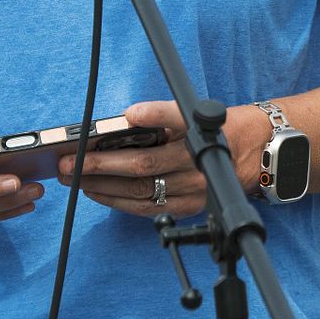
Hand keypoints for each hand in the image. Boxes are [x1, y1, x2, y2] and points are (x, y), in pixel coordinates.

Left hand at [56, 100, 267, 218]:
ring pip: (140, 191)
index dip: (147, 120)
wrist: (251, 154)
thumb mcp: (193, 110)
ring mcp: (191, 190)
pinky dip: (118, 201)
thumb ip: (161, 113)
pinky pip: (147, 207)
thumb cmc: (215, 126)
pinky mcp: (187, 208)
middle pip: (141, 166)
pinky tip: (97, 192)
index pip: (169, 122)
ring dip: (102, 187)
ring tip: (73, 178)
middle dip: (100, 165)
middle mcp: (194, 164)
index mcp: (195, 133)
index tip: (118, 120)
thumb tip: (129, 116)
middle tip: (68, 162)